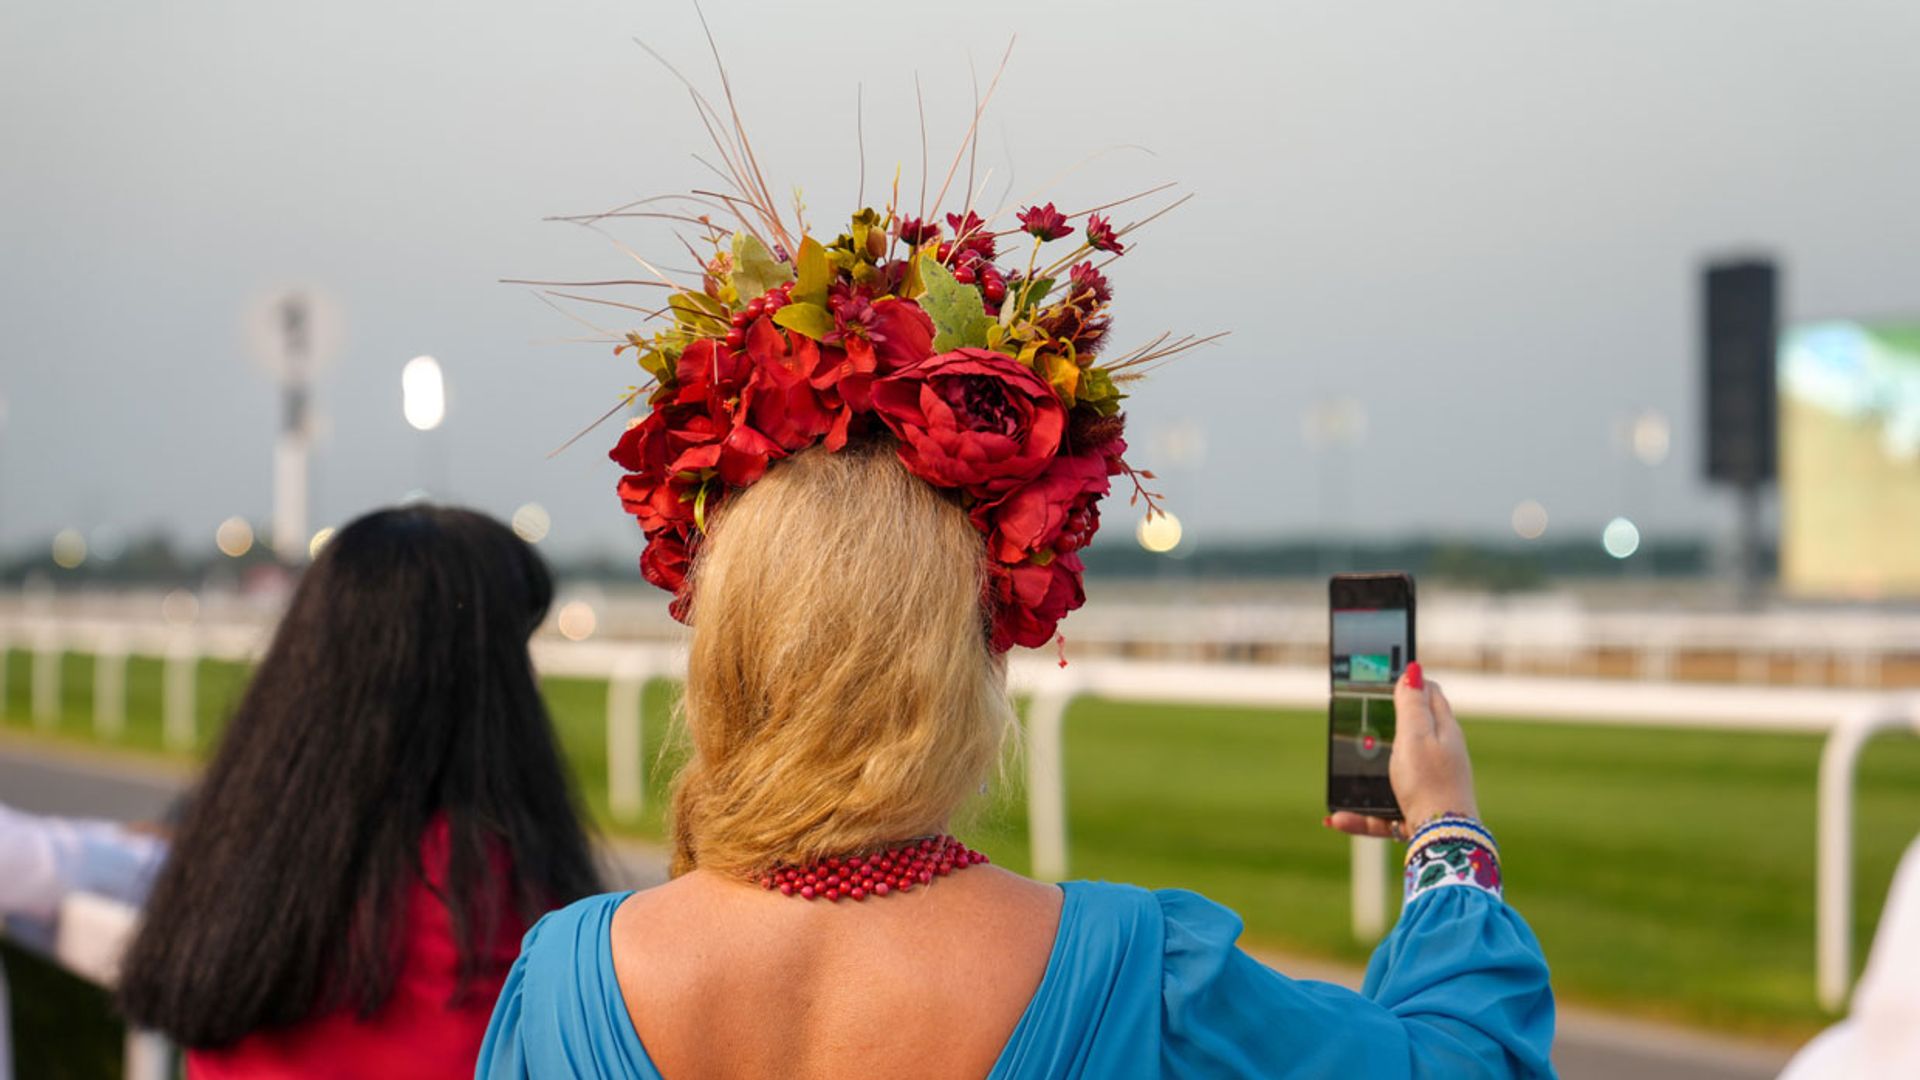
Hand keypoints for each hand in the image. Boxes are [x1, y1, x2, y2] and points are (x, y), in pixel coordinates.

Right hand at [1326, 662, 1478, 838]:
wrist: (1442, 839)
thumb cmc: (1429, 783)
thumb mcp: (1415, 736)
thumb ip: (1411, 704)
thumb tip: (1413, 669)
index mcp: (1443, 731)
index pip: (1431, 694)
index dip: (1410, 682)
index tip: (1383, 677)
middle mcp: (1440, 756)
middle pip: (1412, 731)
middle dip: (1384, 727)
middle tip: (1358, 723)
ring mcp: (1429, 784)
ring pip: (1392, 772)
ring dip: (1367, 774)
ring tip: (1341, 775)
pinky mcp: (1417, 811)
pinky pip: (1383, 810)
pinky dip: (1361, 814)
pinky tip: (1336, 818)